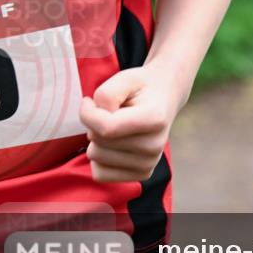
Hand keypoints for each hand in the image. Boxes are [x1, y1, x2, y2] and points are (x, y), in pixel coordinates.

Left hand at [79, 65, 184, 182]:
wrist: (164, 98)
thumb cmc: (141, 88)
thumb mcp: (125, 78)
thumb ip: (107, 94)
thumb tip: (96, 119)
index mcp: (154, 119)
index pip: (106, 128)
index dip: (87, 113)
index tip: (89, 102)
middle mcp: (155, 146)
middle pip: (99, 142)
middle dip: (94, 125)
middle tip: (109, 113)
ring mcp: (150, 163)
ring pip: (96, 158)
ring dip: (97, 141)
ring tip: (114, 127)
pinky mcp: (142, 173)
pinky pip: (100, 174)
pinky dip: (99, 159)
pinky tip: (112, 145)